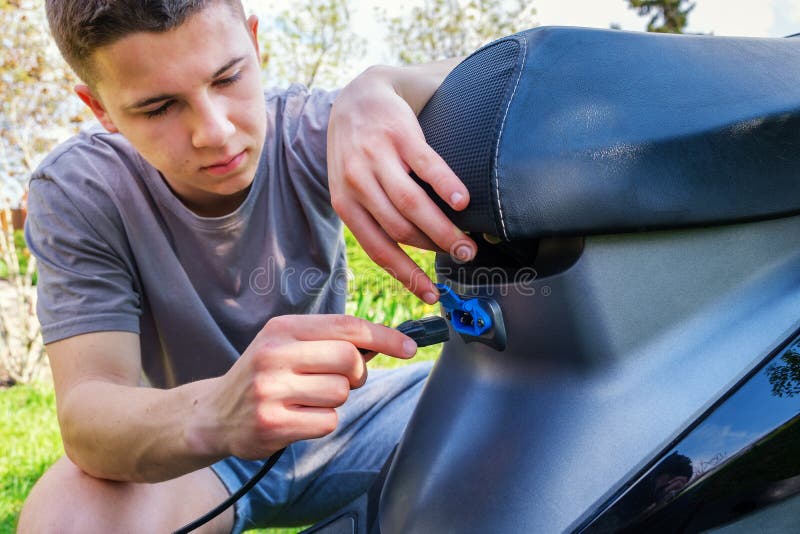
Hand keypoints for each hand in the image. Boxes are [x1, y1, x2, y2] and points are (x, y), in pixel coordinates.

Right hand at [208, 314, 416, 459]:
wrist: (213, 414)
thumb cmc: (264, 375)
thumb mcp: (287, 344)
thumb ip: (329, 340)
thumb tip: (386, 341)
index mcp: (282, 328)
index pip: (347, 326)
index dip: (385, 336)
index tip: (409, 346)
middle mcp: (274, 355)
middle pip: (350, 359)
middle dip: (357, 373)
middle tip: (342, 380)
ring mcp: (271, 390)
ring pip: (340, 393)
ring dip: (335, 399)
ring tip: (307, 399)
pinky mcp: (273, 424)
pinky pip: (327, 421)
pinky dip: (322, 421)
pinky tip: (298, 418)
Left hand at [327, 65, 476, 303]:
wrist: (358, 97)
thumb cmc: (359, 151)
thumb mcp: (352, 186)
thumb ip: (373, 217)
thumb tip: (406, 261)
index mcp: (346, 203)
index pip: (379, 248)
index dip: (407, 275)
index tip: (431, 294)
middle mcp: (357, 182)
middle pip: (401, 229)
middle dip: (435, 249)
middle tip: (464, 258)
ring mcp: (377, 157)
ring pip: (413, 204)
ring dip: (444, 228)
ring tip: (469, 242)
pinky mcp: (400, 135)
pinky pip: (426, 166)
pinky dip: (447, 186)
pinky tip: (463, 201)